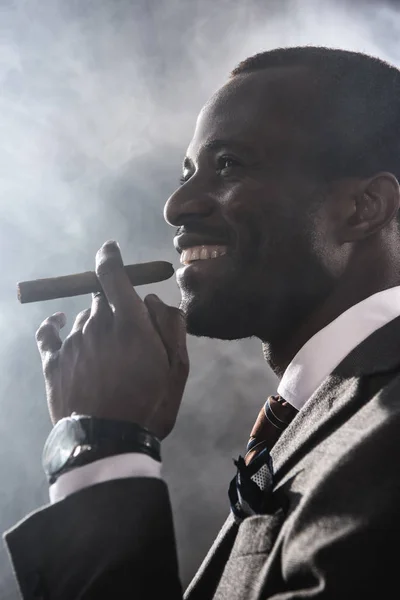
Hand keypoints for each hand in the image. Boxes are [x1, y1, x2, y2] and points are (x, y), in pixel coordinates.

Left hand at [35, 241, 188, 439]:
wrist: (108, 441)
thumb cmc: (149, 404)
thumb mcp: (177, 368)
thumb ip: (170, 326)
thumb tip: (153, 299)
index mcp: (130, 322)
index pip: (113, 273)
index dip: (110, 256)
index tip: (111, 249)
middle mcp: (97, 324)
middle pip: (100, 298)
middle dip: (113, 305)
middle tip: (126, 331)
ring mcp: (73, 342)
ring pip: (82, 317)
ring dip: (94, 322)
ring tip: (106, 351)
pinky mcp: (53, 362)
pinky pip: (49, 331)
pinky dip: (54, 323)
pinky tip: (58, 320)